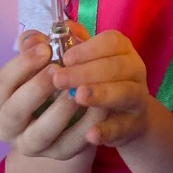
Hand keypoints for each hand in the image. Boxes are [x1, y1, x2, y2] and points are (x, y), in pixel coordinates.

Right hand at [0, 25, 106, 159]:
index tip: (44, 48)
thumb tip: (35, 37)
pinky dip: (86, 126)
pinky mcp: (58, 154)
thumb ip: (36, 46)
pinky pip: (71, 144)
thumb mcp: (42, 61)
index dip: (20, 66)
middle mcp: (8, 127)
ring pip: (40, 134)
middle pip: (14, 112)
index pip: (1, 85)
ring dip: (59, 111)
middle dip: (36, 89)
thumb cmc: (50, 80)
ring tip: (78, 90)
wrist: (71, 115)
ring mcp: (32, 145)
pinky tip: (100, 107)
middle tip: (58, 70)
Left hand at [52, 30, 149, 147]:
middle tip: (58, 79)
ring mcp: (137, 98)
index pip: (112, 41)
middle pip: (117, 66)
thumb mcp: (81, 61)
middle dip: (86, 72)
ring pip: (125, 93)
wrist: (123, 116)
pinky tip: (89, 134)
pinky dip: (107, 130)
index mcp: (122, 49)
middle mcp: (135, 70)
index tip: (65, 57)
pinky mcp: (133, 124)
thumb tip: (34, 38)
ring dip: (101, 94)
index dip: (89, 48)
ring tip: (78, 96)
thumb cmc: (94, 80)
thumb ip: (58, 47)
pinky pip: (122, 127)